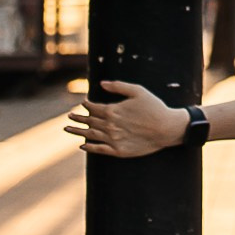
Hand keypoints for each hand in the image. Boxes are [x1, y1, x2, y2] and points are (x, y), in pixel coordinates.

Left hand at [65, 80, 189, 156]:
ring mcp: (113, 140)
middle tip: (69, 117)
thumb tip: (101, 83)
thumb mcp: (137, 91)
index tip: (82, 103)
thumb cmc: (154, 107)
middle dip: (78, 118)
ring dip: (77, 132)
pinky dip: (90, 148)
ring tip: (67, 129)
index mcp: (113, 111)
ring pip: (90, 135)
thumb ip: (118, 86)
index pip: (93, 108)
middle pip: (89, 121)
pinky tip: (83, 146)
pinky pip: (100, 150)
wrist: (167, 128)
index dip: (86, 105)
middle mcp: (110, 126)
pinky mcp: (119, 151)